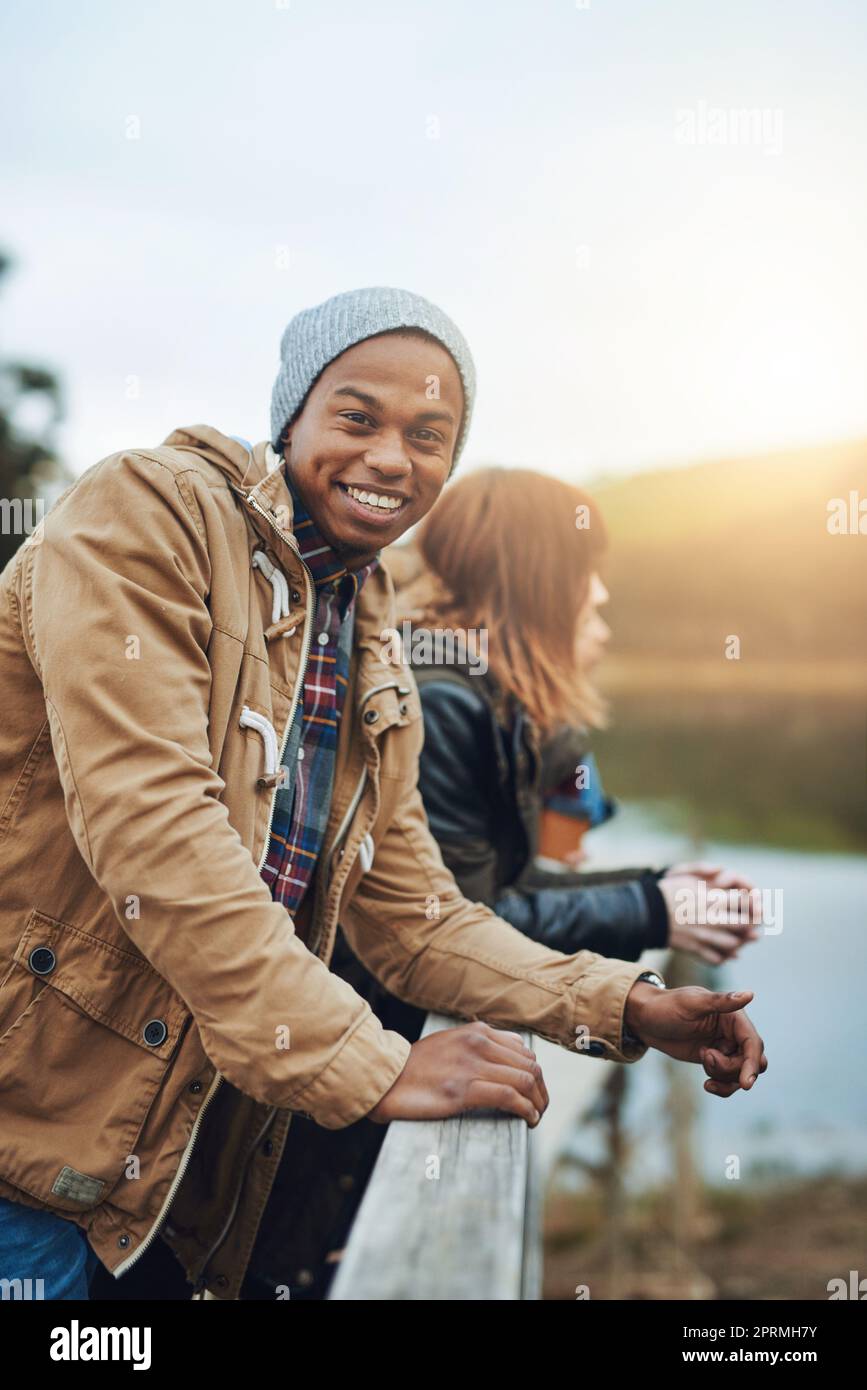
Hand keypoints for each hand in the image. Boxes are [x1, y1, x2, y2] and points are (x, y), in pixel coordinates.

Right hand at [367, 1021, 548, 1127]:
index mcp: (477, 1032)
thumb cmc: (416, 1067)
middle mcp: (478, 1043)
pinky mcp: (463, 1090)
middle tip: (539, 1109)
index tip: (535, 1093)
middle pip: (531, 1066)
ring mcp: (471, 1066)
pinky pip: (510, 1097)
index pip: (524, 1051)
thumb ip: (479, 1045)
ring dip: (538, 1103)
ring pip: (525, 1081)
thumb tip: (510, 1057)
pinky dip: (526, 1110)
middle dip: (542, 1091)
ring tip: (535, 1118)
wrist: (385, 1078)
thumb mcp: (450, 1044)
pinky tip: (527, 1120)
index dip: (536, 1075)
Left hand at [624, 983, 766, 1097]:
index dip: (752, 1063)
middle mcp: (733, 1032)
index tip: (745, 1084)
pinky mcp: (715, 1060)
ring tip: (701, 1058)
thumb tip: (750, 994)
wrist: (646, 1020)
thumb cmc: (667, 1006)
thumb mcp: (691, 1003)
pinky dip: (722, 1086)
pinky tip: (707, 1085)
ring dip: (722, 1075)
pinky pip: (729, 1080)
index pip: (752, 1043)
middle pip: (750, 1061)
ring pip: (740, 1073)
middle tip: (705, 1058)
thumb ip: (721, 1001)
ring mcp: (725, 1048)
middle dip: (732, 1069)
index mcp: (733, 1016)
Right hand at [659, 863, 760, 963]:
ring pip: (733, 944)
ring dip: (738, 942)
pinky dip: (724, 957)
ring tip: (738, 938)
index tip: (751, 902)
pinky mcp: (694, 950)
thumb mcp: (692, 880)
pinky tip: (725, 953)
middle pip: (744, 925)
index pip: (744, 902)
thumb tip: (732, 888)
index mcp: (712, 900)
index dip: (751, 901)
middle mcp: (711, 920)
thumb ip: (714, 882)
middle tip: (749, 922)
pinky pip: (716, 959)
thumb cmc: (669, 891)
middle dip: (750, 924)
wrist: (646, 912)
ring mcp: (703, 937)